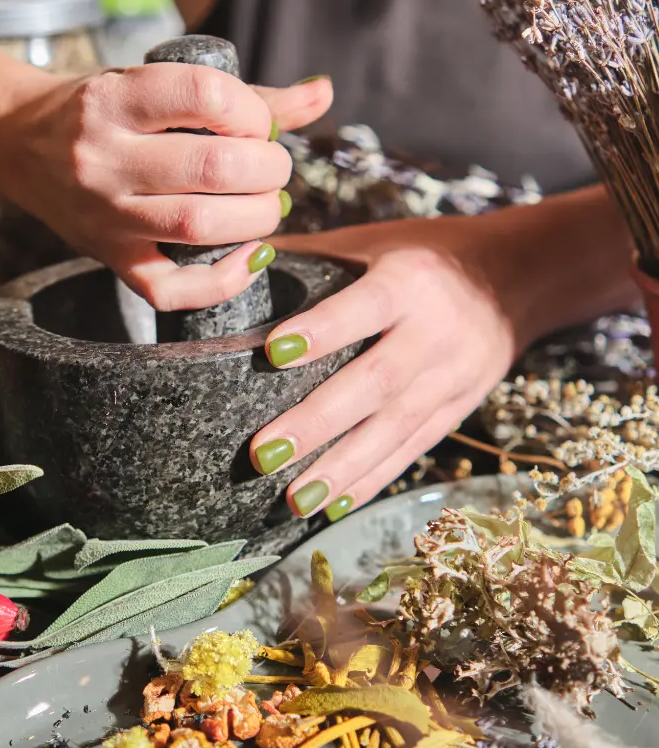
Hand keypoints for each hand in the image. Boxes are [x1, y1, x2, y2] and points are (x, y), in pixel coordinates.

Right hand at [0, 66, 332, 309]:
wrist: (18, 145)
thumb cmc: (98, 110)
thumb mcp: (152, 82)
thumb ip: (240, 93)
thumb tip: (321, 93)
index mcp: (114, 99)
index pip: (205, 96)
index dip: (253, 112)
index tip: (259, 124)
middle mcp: (103, 158)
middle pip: (213, 168)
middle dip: (268, 169)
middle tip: (272, 169)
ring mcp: (105, 215)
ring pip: (197, 226)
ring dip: (256, 218)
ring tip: (265, 206)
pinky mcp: (109, 258)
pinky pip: (170, 290)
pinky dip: (223, 281)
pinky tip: (248, 256)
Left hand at [249, 214, 534, 520]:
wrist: (516, 278)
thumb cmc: (422, 255)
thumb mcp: (374, 243)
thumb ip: (311, 257)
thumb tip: (231, 266)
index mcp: (411, 280)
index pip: (364, 307)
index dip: (322, 330)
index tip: (272, 353)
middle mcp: (438, 330)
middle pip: (376, 382)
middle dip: (318, 422)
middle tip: (263, 455)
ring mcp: (454, 376)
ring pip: (395, 428)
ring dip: (342, 468)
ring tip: (294, 499)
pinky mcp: (459, 408)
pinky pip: (412, 448)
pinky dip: (372, 479)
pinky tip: (334, 504)